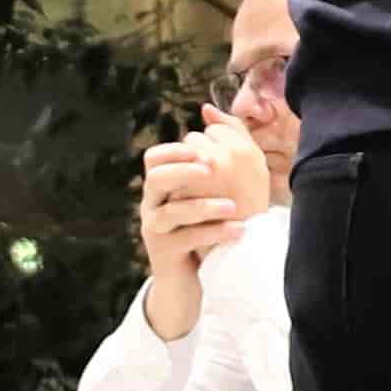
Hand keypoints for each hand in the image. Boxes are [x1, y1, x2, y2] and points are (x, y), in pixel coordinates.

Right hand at [133, 128, 255, 339]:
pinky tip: (238, 230)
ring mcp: (155, 230)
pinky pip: (186, 239)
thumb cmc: (201, 229)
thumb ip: (211, 153)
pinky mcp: (164, 253)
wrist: (187, 279)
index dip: (175, 150)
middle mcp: (152, 205)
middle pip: (154, 178)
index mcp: (161, 187)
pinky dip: (214, 233)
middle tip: (213, 169)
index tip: (203, 148)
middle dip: (184, 170)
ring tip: (233, 207)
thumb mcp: (206, 193)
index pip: (153, 158)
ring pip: (171, 211)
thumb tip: (208, 111)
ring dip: (204, 206)